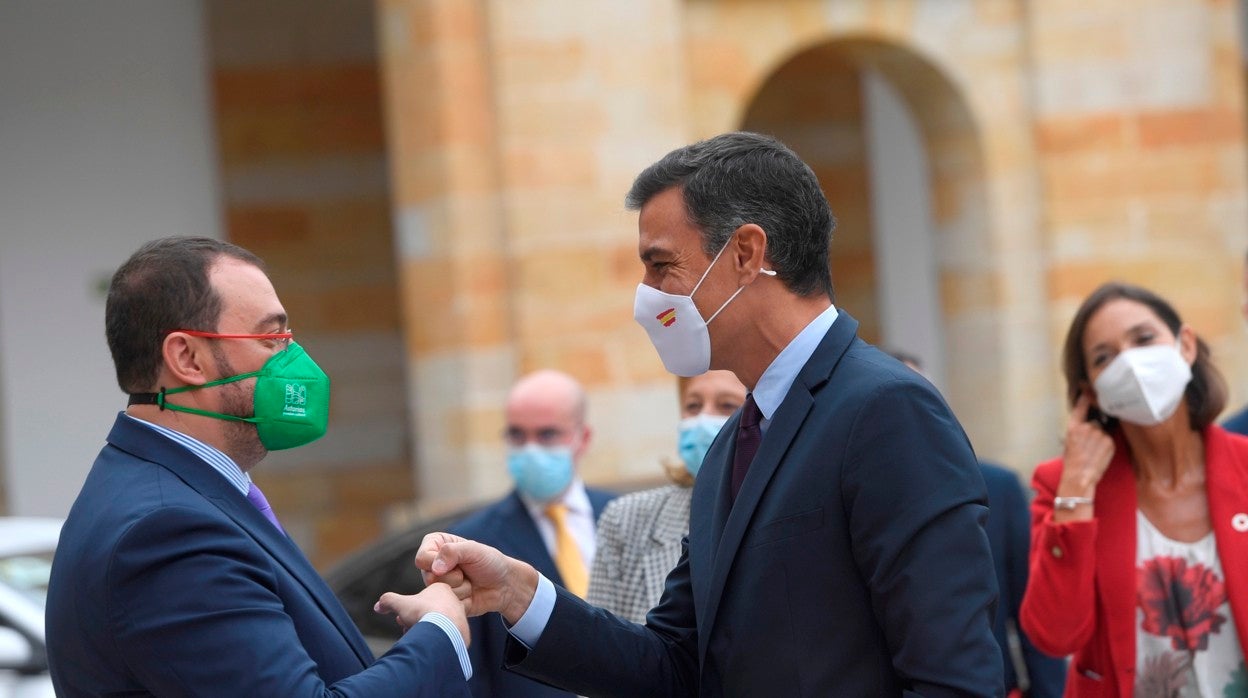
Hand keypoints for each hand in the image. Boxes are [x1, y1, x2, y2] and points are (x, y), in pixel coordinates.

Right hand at [374, 582, 470, 646]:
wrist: (443, 630)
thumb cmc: (424, 613)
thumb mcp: (400, 603)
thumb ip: (388, 601)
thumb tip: (378, 606)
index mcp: (442, 589)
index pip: (423, 599)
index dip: (409, 610)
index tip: (401, 619)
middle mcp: (455, 601)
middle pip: (430, 613)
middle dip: (416, 621)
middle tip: (407, 629)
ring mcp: (461, 618)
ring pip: (438, 625)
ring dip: (426, 631)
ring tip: (416, 638)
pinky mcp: (463, 634)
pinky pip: (446, 638)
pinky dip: (436, 641)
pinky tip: (429, 646)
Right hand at [416, 532, 538, 623]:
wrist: (504, 585)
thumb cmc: (490, 562)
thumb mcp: (474, 550)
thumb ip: (452, 552)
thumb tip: (434, 569)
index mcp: (435, 545)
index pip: (422, 558)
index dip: (438, 564)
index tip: (458, 564)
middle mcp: (432, 565)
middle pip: (428, 578)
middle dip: (453, 578)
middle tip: (465, 574)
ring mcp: (436, 584)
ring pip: (436, 594)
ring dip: (459, 590)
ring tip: (469, 583)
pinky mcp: (443, 602)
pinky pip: (444, 607)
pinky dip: (460, 601)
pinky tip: (469, 595)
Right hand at [1056, 391, 1114, 518]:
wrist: (1079, 476)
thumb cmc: (1071, 463)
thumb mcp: (1069, 443)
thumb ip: (1078, 431)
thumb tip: (1089, 425)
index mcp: (1073, 427)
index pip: (1081, 407)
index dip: (1086, 399)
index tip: (1088, 392)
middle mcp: (1086, 427)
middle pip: (1096, 423)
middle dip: (1095, 431)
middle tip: (1089, 446)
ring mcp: (1099, 433)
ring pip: (1103, 432)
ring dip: (1101, 440)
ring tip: (1094, 453)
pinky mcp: (1109, 441)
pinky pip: (1110, 440)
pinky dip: (1107, 446)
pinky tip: (1100, 455)